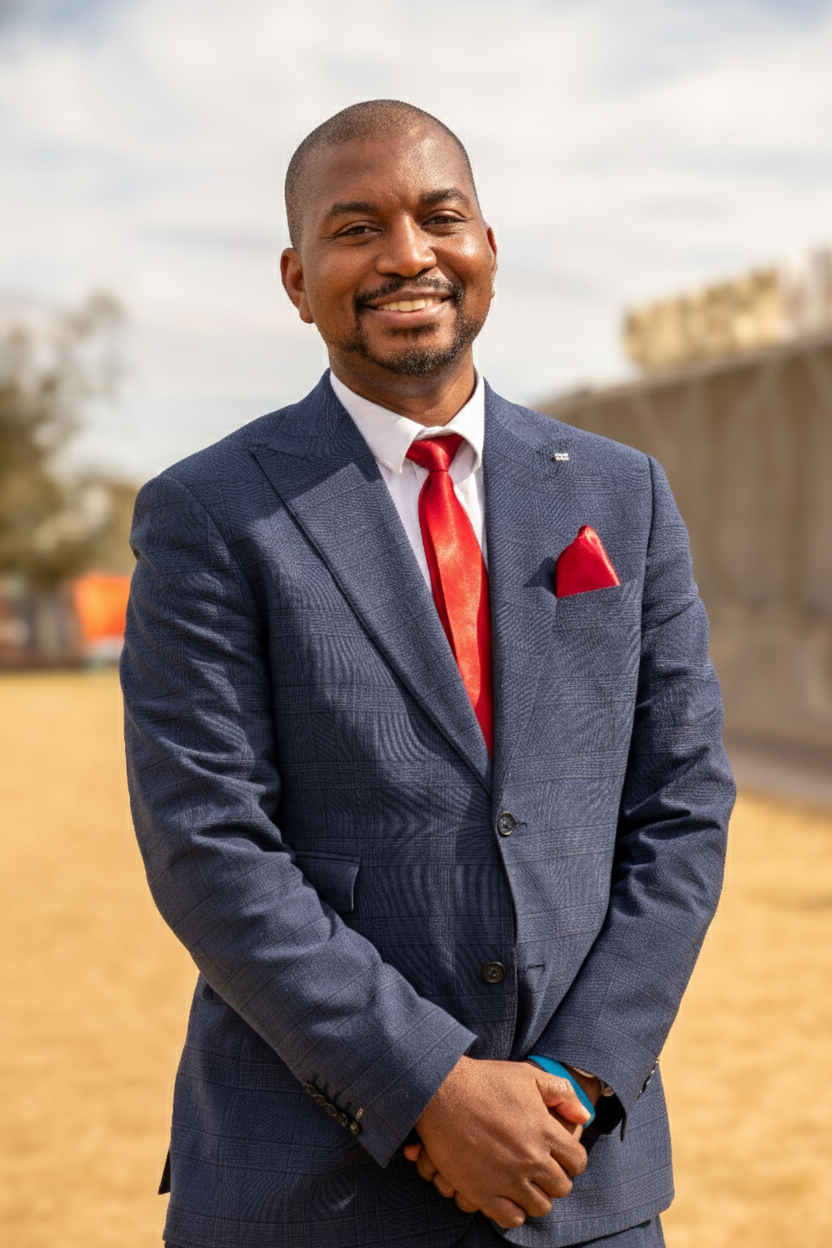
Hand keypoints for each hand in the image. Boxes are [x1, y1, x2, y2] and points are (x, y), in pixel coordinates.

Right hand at [405, 1056, 588, 1228]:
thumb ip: (562, 1093)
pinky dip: (513, 1211)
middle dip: (554, 1179)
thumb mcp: (528, 1076)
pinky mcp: (483, 1192)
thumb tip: (585, 1115)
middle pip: (561, 1187)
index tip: (559, 1157)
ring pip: (539, 1207)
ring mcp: (507, 1179)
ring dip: (535, 1197)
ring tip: (524, 1184)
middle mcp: (531, 1159)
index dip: (571, 1160)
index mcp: (545, 1131)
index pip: (577, 1162)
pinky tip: (506, 1195)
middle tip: (541, 1170)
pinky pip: (511, 1218)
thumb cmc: (486, 1080)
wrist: (441, 1091)